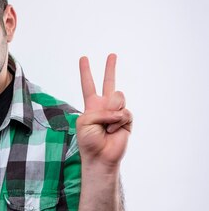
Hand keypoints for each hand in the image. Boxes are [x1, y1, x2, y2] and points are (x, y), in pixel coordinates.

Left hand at [76, 54, 131, 169]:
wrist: (100, 156)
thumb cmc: (88, 140)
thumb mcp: (85, 121)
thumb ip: (100, 110)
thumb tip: (117, 110)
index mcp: (91, 105)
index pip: (88, 85)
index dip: (85, 72)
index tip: (83, 58)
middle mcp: (105, 105)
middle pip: (109, 82)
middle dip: (110, 68)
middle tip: (112, 54)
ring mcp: (117, 111)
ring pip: (118, 97)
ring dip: (111, 111)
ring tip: (106, 126)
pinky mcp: (127, 119)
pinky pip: (123, 112)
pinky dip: (117, 122)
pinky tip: (113, 131)